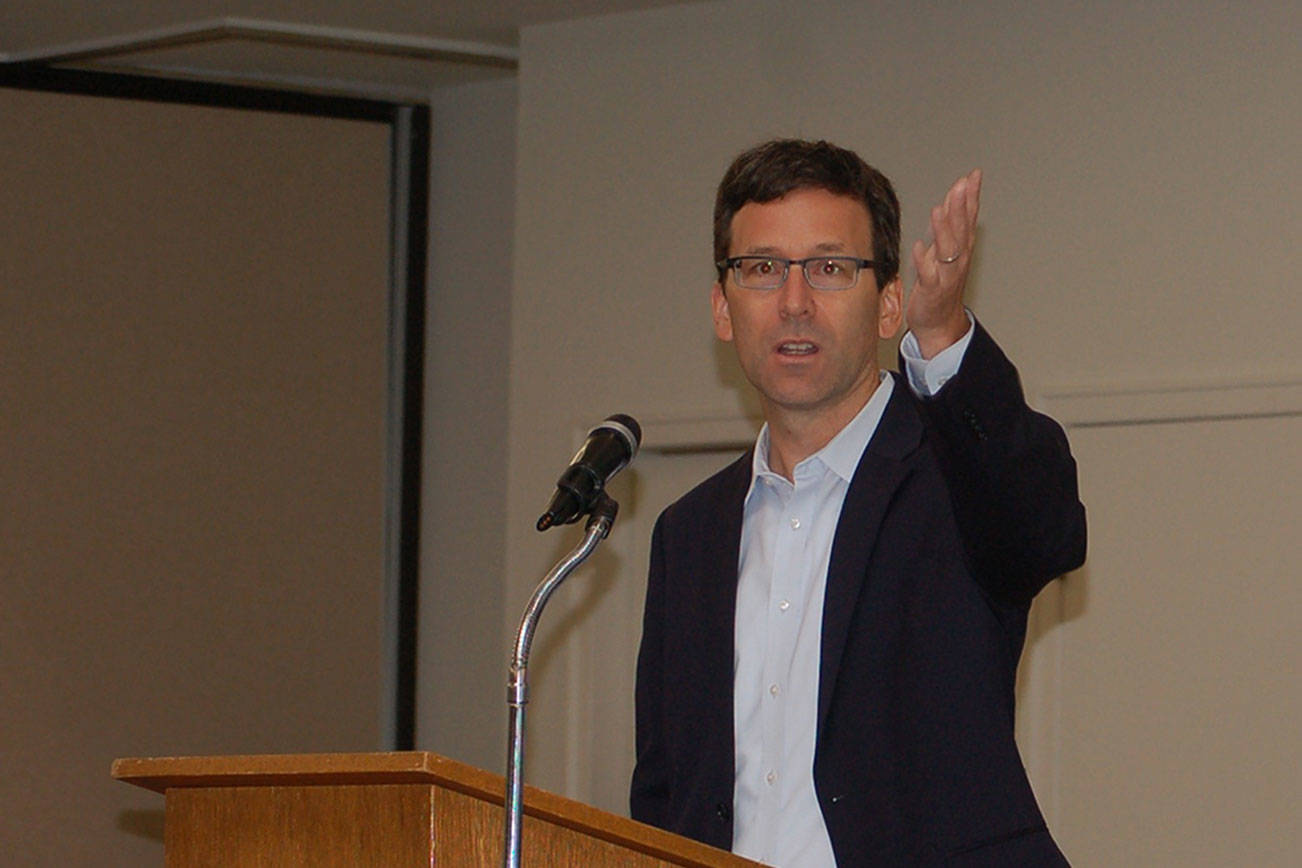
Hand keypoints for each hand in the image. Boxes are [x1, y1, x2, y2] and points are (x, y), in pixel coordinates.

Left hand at [907, 168, 980, 357]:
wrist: (939, 323)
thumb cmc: (940, 286)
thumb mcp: (944, 251)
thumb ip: (947, 226)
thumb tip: (950, 199)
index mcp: (960, 249)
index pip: (968, 218)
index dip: (971, 197)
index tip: (974, 175)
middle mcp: (957, 260)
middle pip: (961, 230)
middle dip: (961, 207)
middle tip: (963, 184)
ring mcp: (946, 275)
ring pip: (948, 250)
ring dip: (944, 230)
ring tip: (940, 209)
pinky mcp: (932, 290)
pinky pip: (928, 274)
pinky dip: (923, 260)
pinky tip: (919, 246)